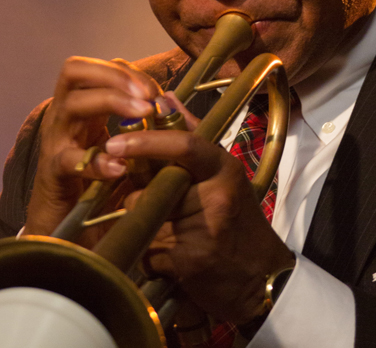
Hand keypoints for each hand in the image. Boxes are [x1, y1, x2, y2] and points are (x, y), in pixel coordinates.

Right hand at [23, 57, 160, 237]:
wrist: (63, 236)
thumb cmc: (98, 190)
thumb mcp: (124, 152)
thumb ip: (144, 129)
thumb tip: (170, 103)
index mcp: (82, 111)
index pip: (96, 69)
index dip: (126, 71)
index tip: (155, 91)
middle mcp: (64, 119)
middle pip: (74, 71)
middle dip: (115, 76)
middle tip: (146, 95)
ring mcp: (55, 143)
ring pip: (71, 103)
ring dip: (110, 102)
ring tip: (141, 116)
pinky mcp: (52, 175)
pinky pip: (69, 159)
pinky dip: (97, 160)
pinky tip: (119, 168)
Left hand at [105, 126, 295, 323]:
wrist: (261, 277)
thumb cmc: (239, 220)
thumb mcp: (223, 174)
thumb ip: (191, 134)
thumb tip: (164, 97)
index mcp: (225, 169)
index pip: (185, 145)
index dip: (146, 142)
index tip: (114, 144)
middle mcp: (218, 197)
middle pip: (152, 189)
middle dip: (144, 198)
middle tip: (162, 207)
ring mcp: (205, 231)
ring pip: (146, 220)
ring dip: (148, 228)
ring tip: (176, 234)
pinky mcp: (190, 262)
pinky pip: (148, 252)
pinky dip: (152, 256)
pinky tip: (175, 257)